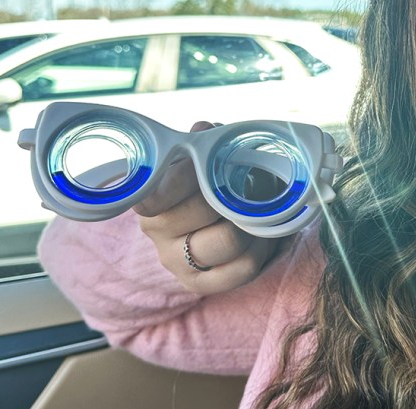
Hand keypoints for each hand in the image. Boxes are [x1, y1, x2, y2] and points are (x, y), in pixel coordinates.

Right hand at [133, 121, 279, 294]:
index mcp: (151, 197)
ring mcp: (177, 261)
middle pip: (205, 210)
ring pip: (230, 241)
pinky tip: (265, 235)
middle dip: (236, 193)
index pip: (160, 191)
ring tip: (263, 209)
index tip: (209, 161)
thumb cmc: (203, 182)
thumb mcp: (199, 157)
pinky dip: (264, 248)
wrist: (204, 223)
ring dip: (256, 221)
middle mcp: (157, 231)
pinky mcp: (201, 285)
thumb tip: (204, 130)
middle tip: (253, 181)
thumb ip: (202, 142)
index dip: (188, 174)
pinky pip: (244, 268)